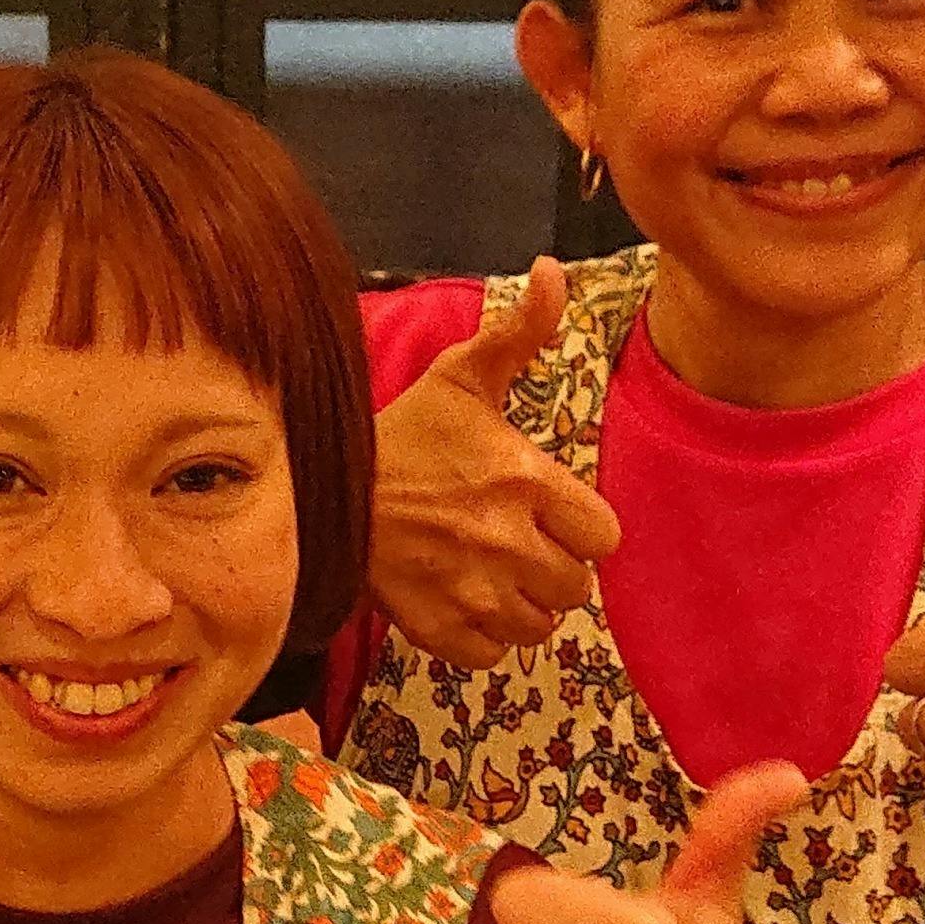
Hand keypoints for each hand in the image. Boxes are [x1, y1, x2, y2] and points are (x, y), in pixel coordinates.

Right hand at [370, 260, 621, 669]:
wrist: (320, 493)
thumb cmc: (402, 437)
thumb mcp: (461, 377)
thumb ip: (519, 332)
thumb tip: (555, 269)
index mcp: (525, 482)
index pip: (603, 537)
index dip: (581, 528)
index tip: (549, 514)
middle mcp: (507, 543)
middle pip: (576, 587)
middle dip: (553, 569)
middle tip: (517, 545)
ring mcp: (472, 592)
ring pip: (539, 626)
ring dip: (524, 606)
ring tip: (493, 576)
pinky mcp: (438, 629)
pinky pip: (494, 654)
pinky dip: (485, 637)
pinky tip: (465, 601)